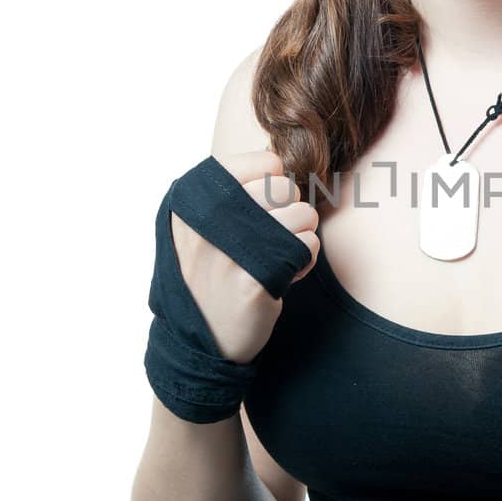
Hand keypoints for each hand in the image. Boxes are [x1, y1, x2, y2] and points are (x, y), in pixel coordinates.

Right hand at [170, 150, 318, 363]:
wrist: (199, 338)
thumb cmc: (209, 274)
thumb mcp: (199, 224)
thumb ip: (232, 190)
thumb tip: (283, 162)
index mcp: (195, 197)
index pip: (265, 162)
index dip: (275, 185)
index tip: (262, 210)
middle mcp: (208, 217)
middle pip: (287, 188)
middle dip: (291, 212)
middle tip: (273, 240)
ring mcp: (230, 247)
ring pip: (303, 215)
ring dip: (300, 238)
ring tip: (277, 258)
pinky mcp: (256, 278)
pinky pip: (307, 246)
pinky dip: (304, 262)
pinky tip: (283, 277)